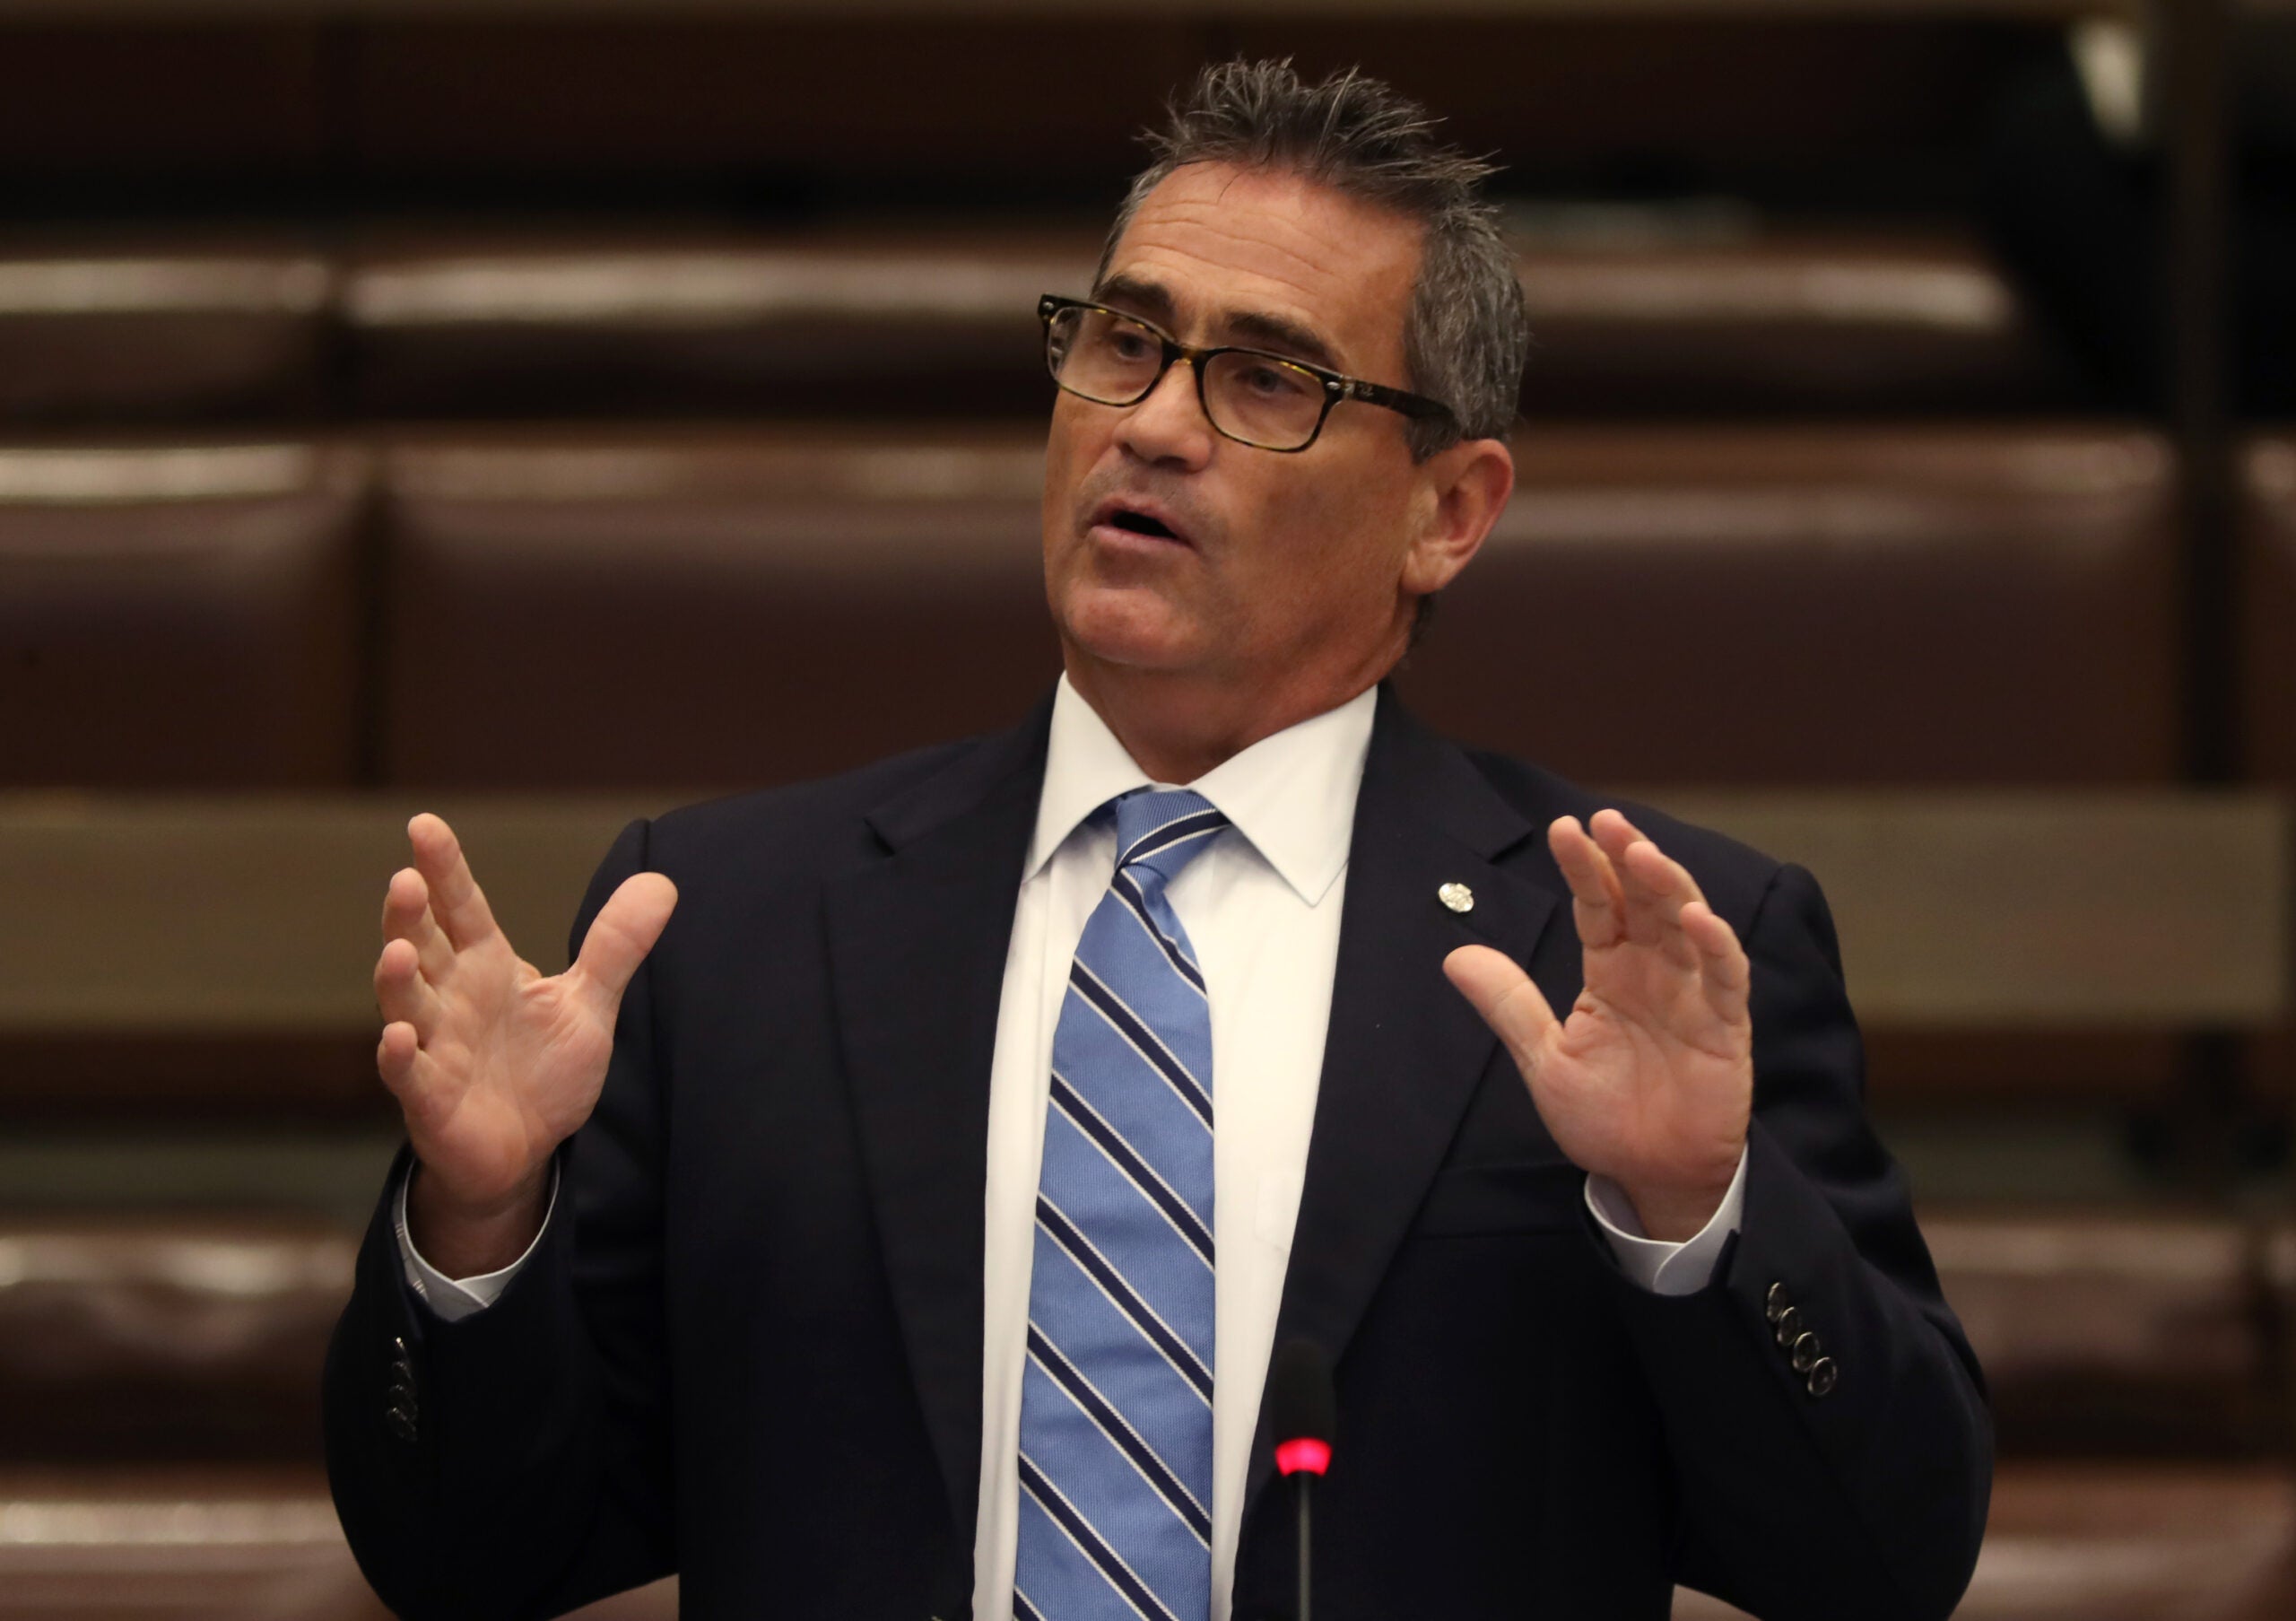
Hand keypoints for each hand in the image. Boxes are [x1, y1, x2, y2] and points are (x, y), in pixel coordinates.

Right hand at [374, 814, 676, 1274]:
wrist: (526, 1151)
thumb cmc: (545, 1072)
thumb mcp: (587, 1004)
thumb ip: (615, 946)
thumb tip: (661, 881)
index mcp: (486, 967)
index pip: (463, 908)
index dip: (445, 868)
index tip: (425, 824)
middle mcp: (450, 999)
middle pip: (421, 946)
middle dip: (409, 916)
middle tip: (406, 879)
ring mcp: (434, 1048)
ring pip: (404, 1005)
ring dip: (396, 979)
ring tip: (396, 951)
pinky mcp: (430, 1100)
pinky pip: (408, 1076)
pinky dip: (399, 1057)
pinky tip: (396, 1037)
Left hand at [1444, 809, 1750, 1240]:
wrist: (1650, 1176)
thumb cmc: (1604, 1118)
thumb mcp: (1545, 1059)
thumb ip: (1510, 1005)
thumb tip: (1455, 957)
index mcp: (1609, 971)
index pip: (1597, 905)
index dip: (1583, 868)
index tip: (1562, 829)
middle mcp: (1653, 970)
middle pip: (1643, 899)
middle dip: (1627, 857)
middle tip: (1607, 820)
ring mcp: (1692, 992)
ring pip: (1686, 922)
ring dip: (1668, 885)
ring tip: (1642, 853)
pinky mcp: (1725, 1025)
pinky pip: (1726, 976)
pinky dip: (1716, 945)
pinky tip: (1697, 918)